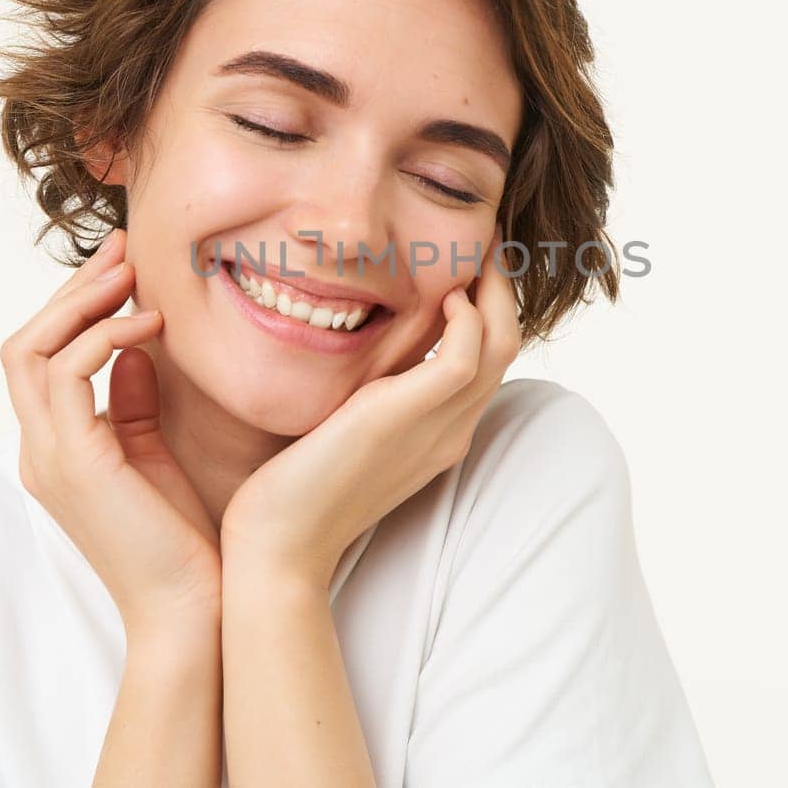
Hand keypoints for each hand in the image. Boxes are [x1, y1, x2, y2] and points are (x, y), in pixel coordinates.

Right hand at [0, 227, 221, 627]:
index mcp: (56, 450)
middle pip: (25, 344)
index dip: (76, 306)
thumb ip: (134, 401)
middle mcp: (39, 450)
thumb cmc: (183, 540)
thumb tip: (134, 346)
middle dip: (72, 290)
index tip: (125, 266)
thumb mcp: (154, 454)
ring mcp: (48, 457)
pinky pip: (66, 374)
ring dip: (81, 302)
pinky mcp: (73, 461)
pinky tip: (149, 325)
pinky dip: (102, 337)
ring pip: (31, 350)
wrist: (191, 607)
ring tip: (133, 274)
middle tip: (123, 249)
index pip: (42, 358)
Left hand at [219, 225, 522, 589]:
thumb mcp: (345, 432)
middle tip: (487, 242)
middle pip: (508, 345)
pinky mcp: (405, 416)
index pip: (489, 362)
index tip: (471, 264)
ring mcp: (436, 427)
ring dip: (494, 290)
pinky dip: (465, 316)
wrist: (279, 544)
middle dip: (502, 287)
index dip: (490, 307)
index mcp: (439, 433)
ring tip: (474, 253)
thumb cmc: (296, 491)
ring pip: (500, 344)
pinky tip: (442, 296)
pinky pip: (465, 354)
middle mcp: (449, 430)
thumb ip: (368, 396)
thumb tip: (363, 354)